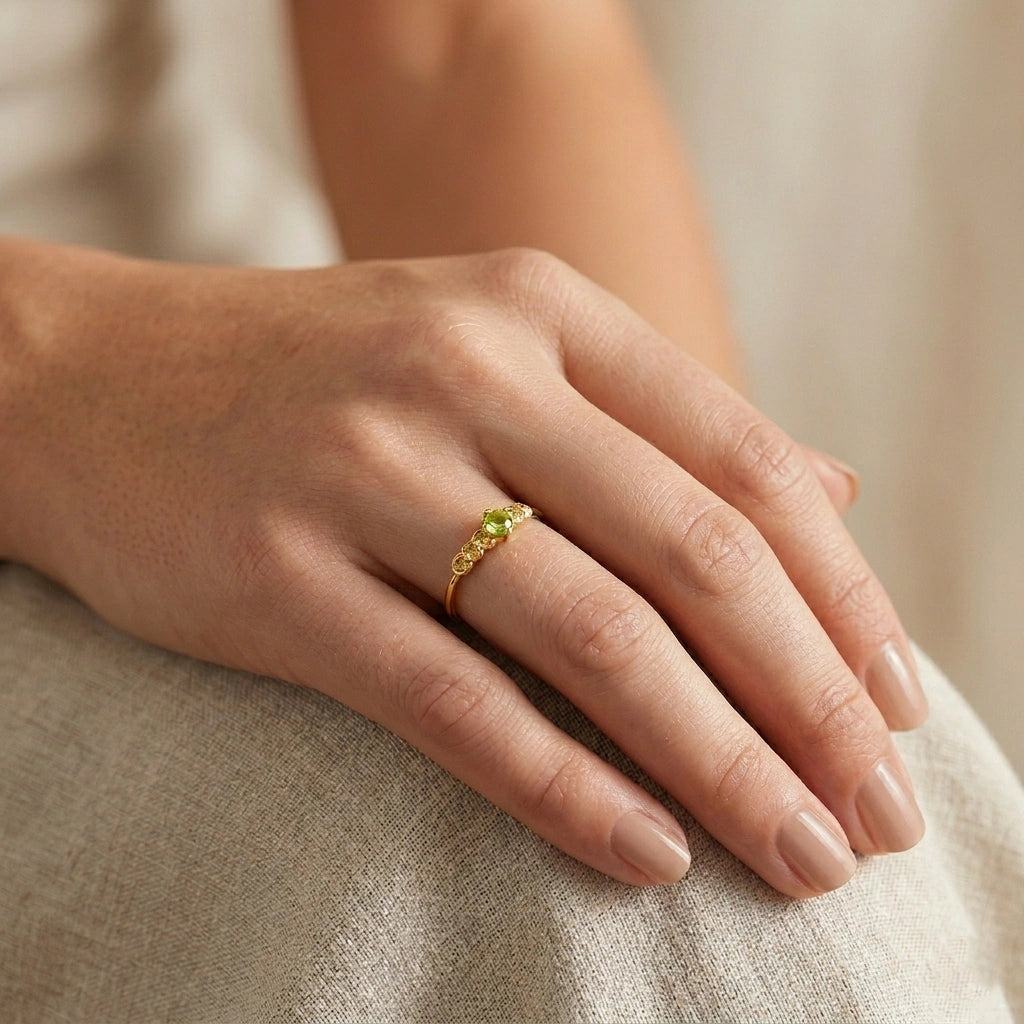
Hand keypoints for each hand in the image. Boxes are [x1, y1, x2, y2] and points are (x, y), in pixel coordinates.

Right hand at [4, 245, 925, 895]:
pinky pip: (453, 700)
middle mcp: (464, 371)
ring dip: (718, 760)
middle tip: (878, 808)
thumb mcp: (494, 343)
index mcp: (537, 309)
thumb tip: (831, 490)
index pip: (741, 460)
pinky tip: (647, 850)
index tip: (895, 700)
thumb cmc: (314, 371)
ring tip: (797, 851)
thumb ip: (659, 419)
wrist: (91, 375)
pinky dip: (564, 786)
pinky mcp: (277, 575)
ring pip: (591, 635)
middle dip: (809, 696)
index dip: (840, 593)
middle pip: (691, 553)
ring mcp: (364, 469)